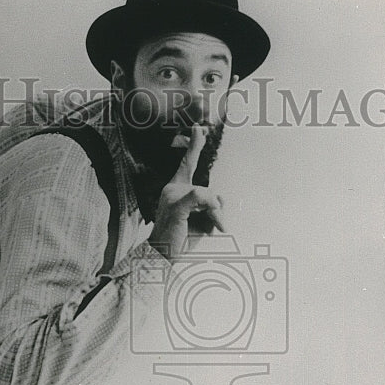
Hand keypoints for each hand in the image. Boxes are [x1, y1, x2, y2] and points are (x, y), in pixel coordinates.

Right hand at [148, 124, 224, 261]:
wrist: (163, 257)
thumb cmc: (180, 241)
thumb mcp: (202, 222)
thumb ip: (212, 207)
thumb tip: (221, 197)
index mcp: (175, 190)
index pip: (186, 164)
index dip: (193, 145)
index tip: (198, 128)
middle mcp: (171, 189)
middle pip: (206, 187)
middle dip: (217, 207)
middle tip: (222, 224)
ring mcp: (172, 195)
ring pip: (207, 194)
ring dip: (217, 213)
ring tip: (217, 229)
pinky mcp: (176, 204)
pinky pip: (201, 196)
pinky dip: (212, 209)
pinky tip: (216, 224)